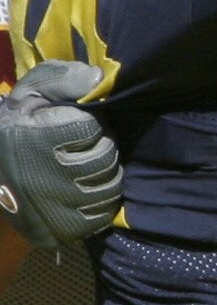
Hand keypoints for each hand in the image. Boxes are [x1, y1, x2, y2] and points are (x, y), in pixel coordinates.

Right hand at [0, 61, 119, 252]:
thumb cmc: (16, 127)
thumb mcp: (29, 94)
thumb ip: (62, 80)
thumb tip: (98, 79)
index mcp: (36, 138)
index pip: (91, 127)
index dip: (90, 122)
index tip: (76, 122)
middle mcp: (48, 175)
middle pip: (106, 156)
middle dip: (101, 145)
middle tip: (83, 145)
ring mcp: (60, 204)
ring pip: (111, 184)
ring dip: (105, 172)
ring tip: (83, 164)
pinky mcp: (69, 226)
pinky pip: (106, 210)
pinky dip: (101, 197)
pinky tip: (84, 187)